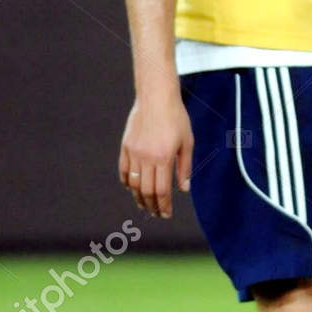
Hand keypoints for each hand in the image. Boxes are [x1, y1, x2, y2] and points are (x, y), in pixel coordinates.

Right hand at [119, 91, 192, 219]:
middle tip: (157, 214)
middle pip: (146, 191)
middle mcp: (146, 157)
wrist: (156, 97)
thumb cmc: (176, 118)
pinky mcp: (125, 146)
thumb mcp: (187, 142)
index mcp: (163, 157)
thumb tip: (184, 188)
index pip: (162, 191)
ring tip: (145, 204)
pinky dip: (128, 182)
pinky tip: (133, 188)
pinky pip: (124, 170)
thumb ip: (185, 167)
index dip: (164, 206)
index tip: (166, 214)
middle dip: (152, 206)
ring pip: (133, 184)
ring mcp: (133, 152)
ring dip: (139, 197)